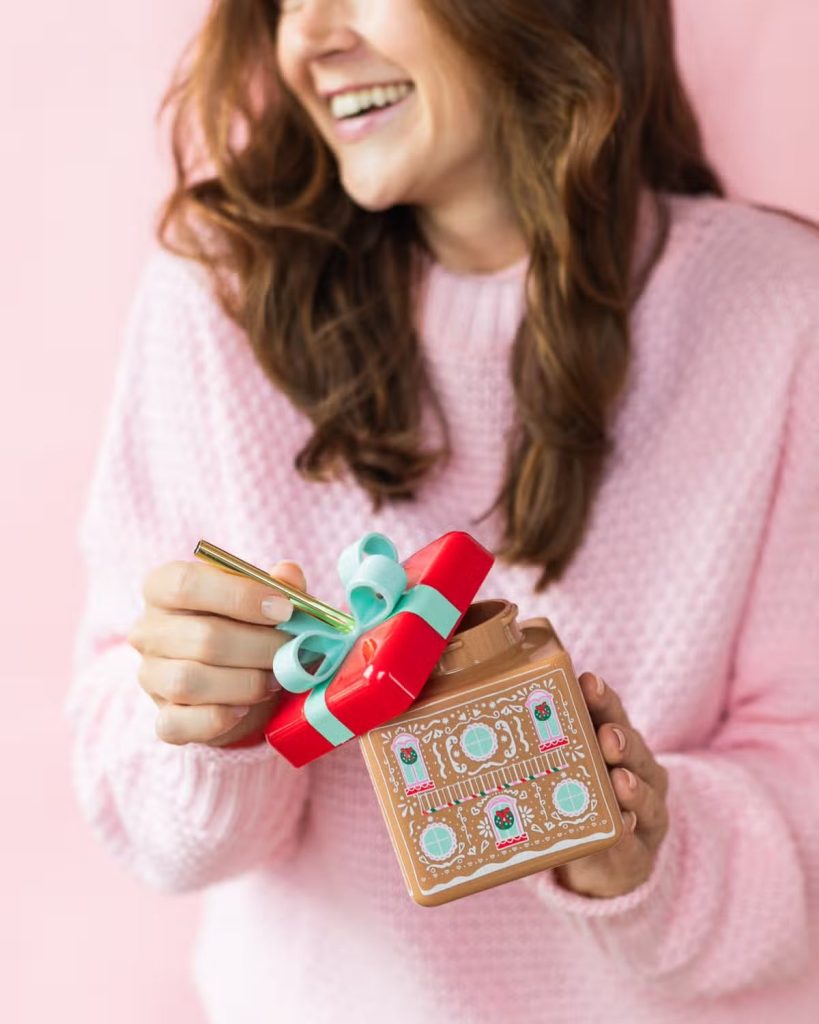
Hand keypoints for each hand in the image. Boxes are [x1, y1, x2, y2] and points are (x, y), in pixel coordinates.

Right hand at [127, 559, 304, 746]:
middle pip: (201, 638)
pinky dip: (218, 719)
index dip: (239, 595)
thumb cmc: (249, 627)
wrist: (241, 681)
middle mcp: (148, 631)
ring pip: (189, 681)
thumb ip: (279, 585)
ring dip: (245, 683)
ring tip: (276, 679)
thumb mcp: (266, 599)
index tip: (284, 609)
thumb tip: (288, 574)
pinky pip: (179, 724)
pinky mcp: (162, 718)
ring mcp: (150, 676)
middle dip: (259, 647)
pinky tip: (245, 709)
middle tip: (294, 651)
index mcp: (164, 588)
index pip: (185, 584)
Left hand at [553, 672, 668, 898]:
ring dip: (632, 786)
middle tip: (607, 736)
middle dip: (620, 739)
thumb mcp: (558, 773)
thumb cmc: (572, 803)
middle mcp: (637, 770)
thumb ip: (536, 749)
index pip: (608, 713)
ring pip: (645, 793)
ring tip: (619, 781)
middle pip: (632, 747)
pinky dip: (628, 834)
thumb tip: (482, 724)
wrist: (605, 866)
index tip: (588, 681)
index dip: (600, 698)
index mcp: (612, 742)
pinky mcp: (641, 851)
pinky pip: (635, 842)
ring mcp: (646, 811)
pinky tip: (623, 828)